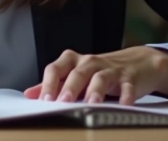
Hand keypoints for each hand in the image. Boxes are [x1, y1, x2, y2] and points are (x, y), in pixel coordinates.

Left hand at [23, 47, 167, 104]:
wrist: (138, 62)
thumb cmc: (101, 72)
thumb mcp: (76, 75)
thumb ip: (54, 84)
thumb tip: (29, 94)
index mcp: (74, 62)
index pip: (56, 69)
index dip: (48, 83)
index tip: (42, 100)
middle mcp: (90, 63)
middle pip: (77, 72)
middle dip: (69, 87)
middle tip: (62, 102)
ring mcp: (111, 69)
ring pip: (100, 77)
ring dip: (95, 91)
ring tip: (91, 104)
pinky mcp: (130, 78)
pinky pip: (127, 86)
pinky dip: (126, 95)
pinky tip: (124, 104)